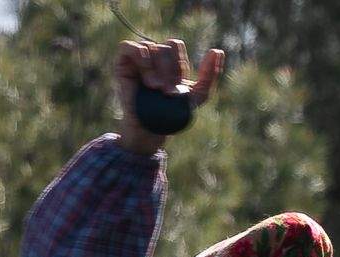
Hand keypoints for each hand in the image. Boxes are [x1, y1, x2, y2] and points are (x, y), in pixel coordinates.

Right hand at [113, 38, 223, 155]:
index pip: (175, 44)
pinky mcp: (122, 64)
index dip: (178, 63)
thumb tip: (217, 50)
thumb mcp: (199, 94)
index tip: (178, 85)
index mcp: (169, 59)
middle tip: (168, 91)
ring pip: (151, 48)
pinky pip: (129, 47)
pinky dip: (140, 58)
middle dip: (170, 69)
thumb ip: (210, 73)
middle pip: (164, 46)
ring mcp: (137, 59)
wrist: (153, 128)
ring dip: (157, 70)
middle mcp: (153, 56)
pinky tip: (146, 77)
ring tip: (156, 88)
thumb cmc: (174, 112)